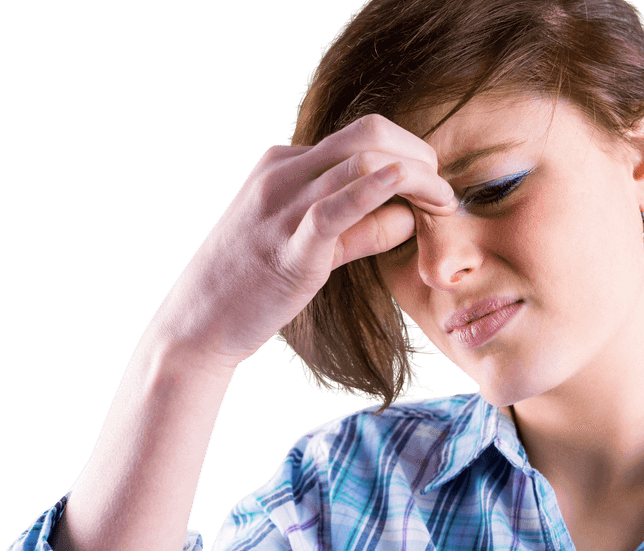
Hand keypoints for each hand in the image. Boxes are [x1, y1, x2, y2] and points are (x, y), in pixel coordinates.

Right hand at [147, 114, 456, 367]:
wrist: (198, 323)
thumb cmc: (254, 285)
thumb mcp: (311, 244)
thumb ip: (360, 227)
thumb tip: (410, 216)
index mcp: (284, 164)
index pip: (361, 137)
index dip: (409, 154)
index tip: (434, 184)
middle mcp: (283, 173)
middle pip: (368, 134)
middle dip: (420, 153)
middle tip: (445, 192)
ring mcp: (282, 206)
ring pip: (360, 162)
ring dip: (418, 177)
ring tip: (445, 204)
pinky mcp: (289, 247)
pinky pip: (335, 206)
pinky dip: (374, 190)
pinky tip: (403, 188)